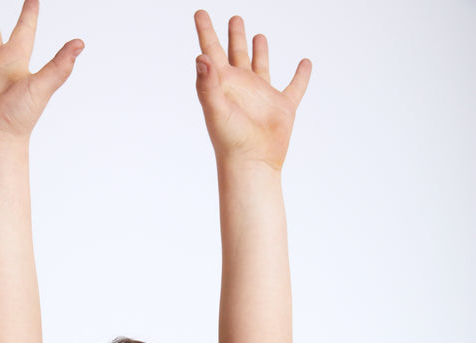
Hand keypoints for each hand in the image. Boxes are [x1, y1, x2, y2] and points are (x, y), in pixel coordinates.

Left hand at [194, 10, 309, 168]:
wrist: (252, 164)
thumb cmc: (230, 141)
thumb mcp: (215, 109)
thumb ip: (207, 83)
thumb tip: (201, 56)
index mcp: (224, 84)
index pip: (212, 51)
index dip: (206, 31)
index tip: (200, 13)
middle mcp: (242, 87)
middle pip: (237, 54)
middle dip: (234, 36)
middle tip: (235, 18)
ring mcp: (262, 97)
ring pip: (261, 67)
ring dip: (260, 51)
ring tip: (259, 35)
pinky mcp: (282, 107)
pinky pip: (295, 87)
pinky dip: (301, 76)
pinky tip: (305, 63)